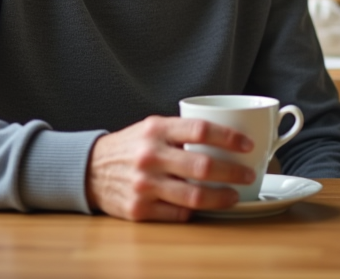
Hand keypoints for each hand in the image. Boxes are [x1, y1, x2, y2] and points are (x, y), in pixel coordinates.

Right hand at [85, 115, 255, 221]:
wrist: (90, 170)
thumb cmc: (131, 147)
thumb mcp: (152, 127)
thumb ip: (182, 130)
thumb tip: (227, 136)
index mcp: (156, 129)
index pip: (200, 129)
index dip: (229, 138)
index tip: (248, 145)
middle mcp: (150, 156)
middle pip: (203, 165)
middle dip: (233, 172)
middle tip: (249, 174)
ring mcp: (144, 185)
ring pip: (194, 195)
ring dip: (221, 197)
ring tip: (234, 195)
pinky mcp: (139, 209)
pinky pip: (178, 213)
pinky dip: (196, 210)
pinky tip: (205, 206)